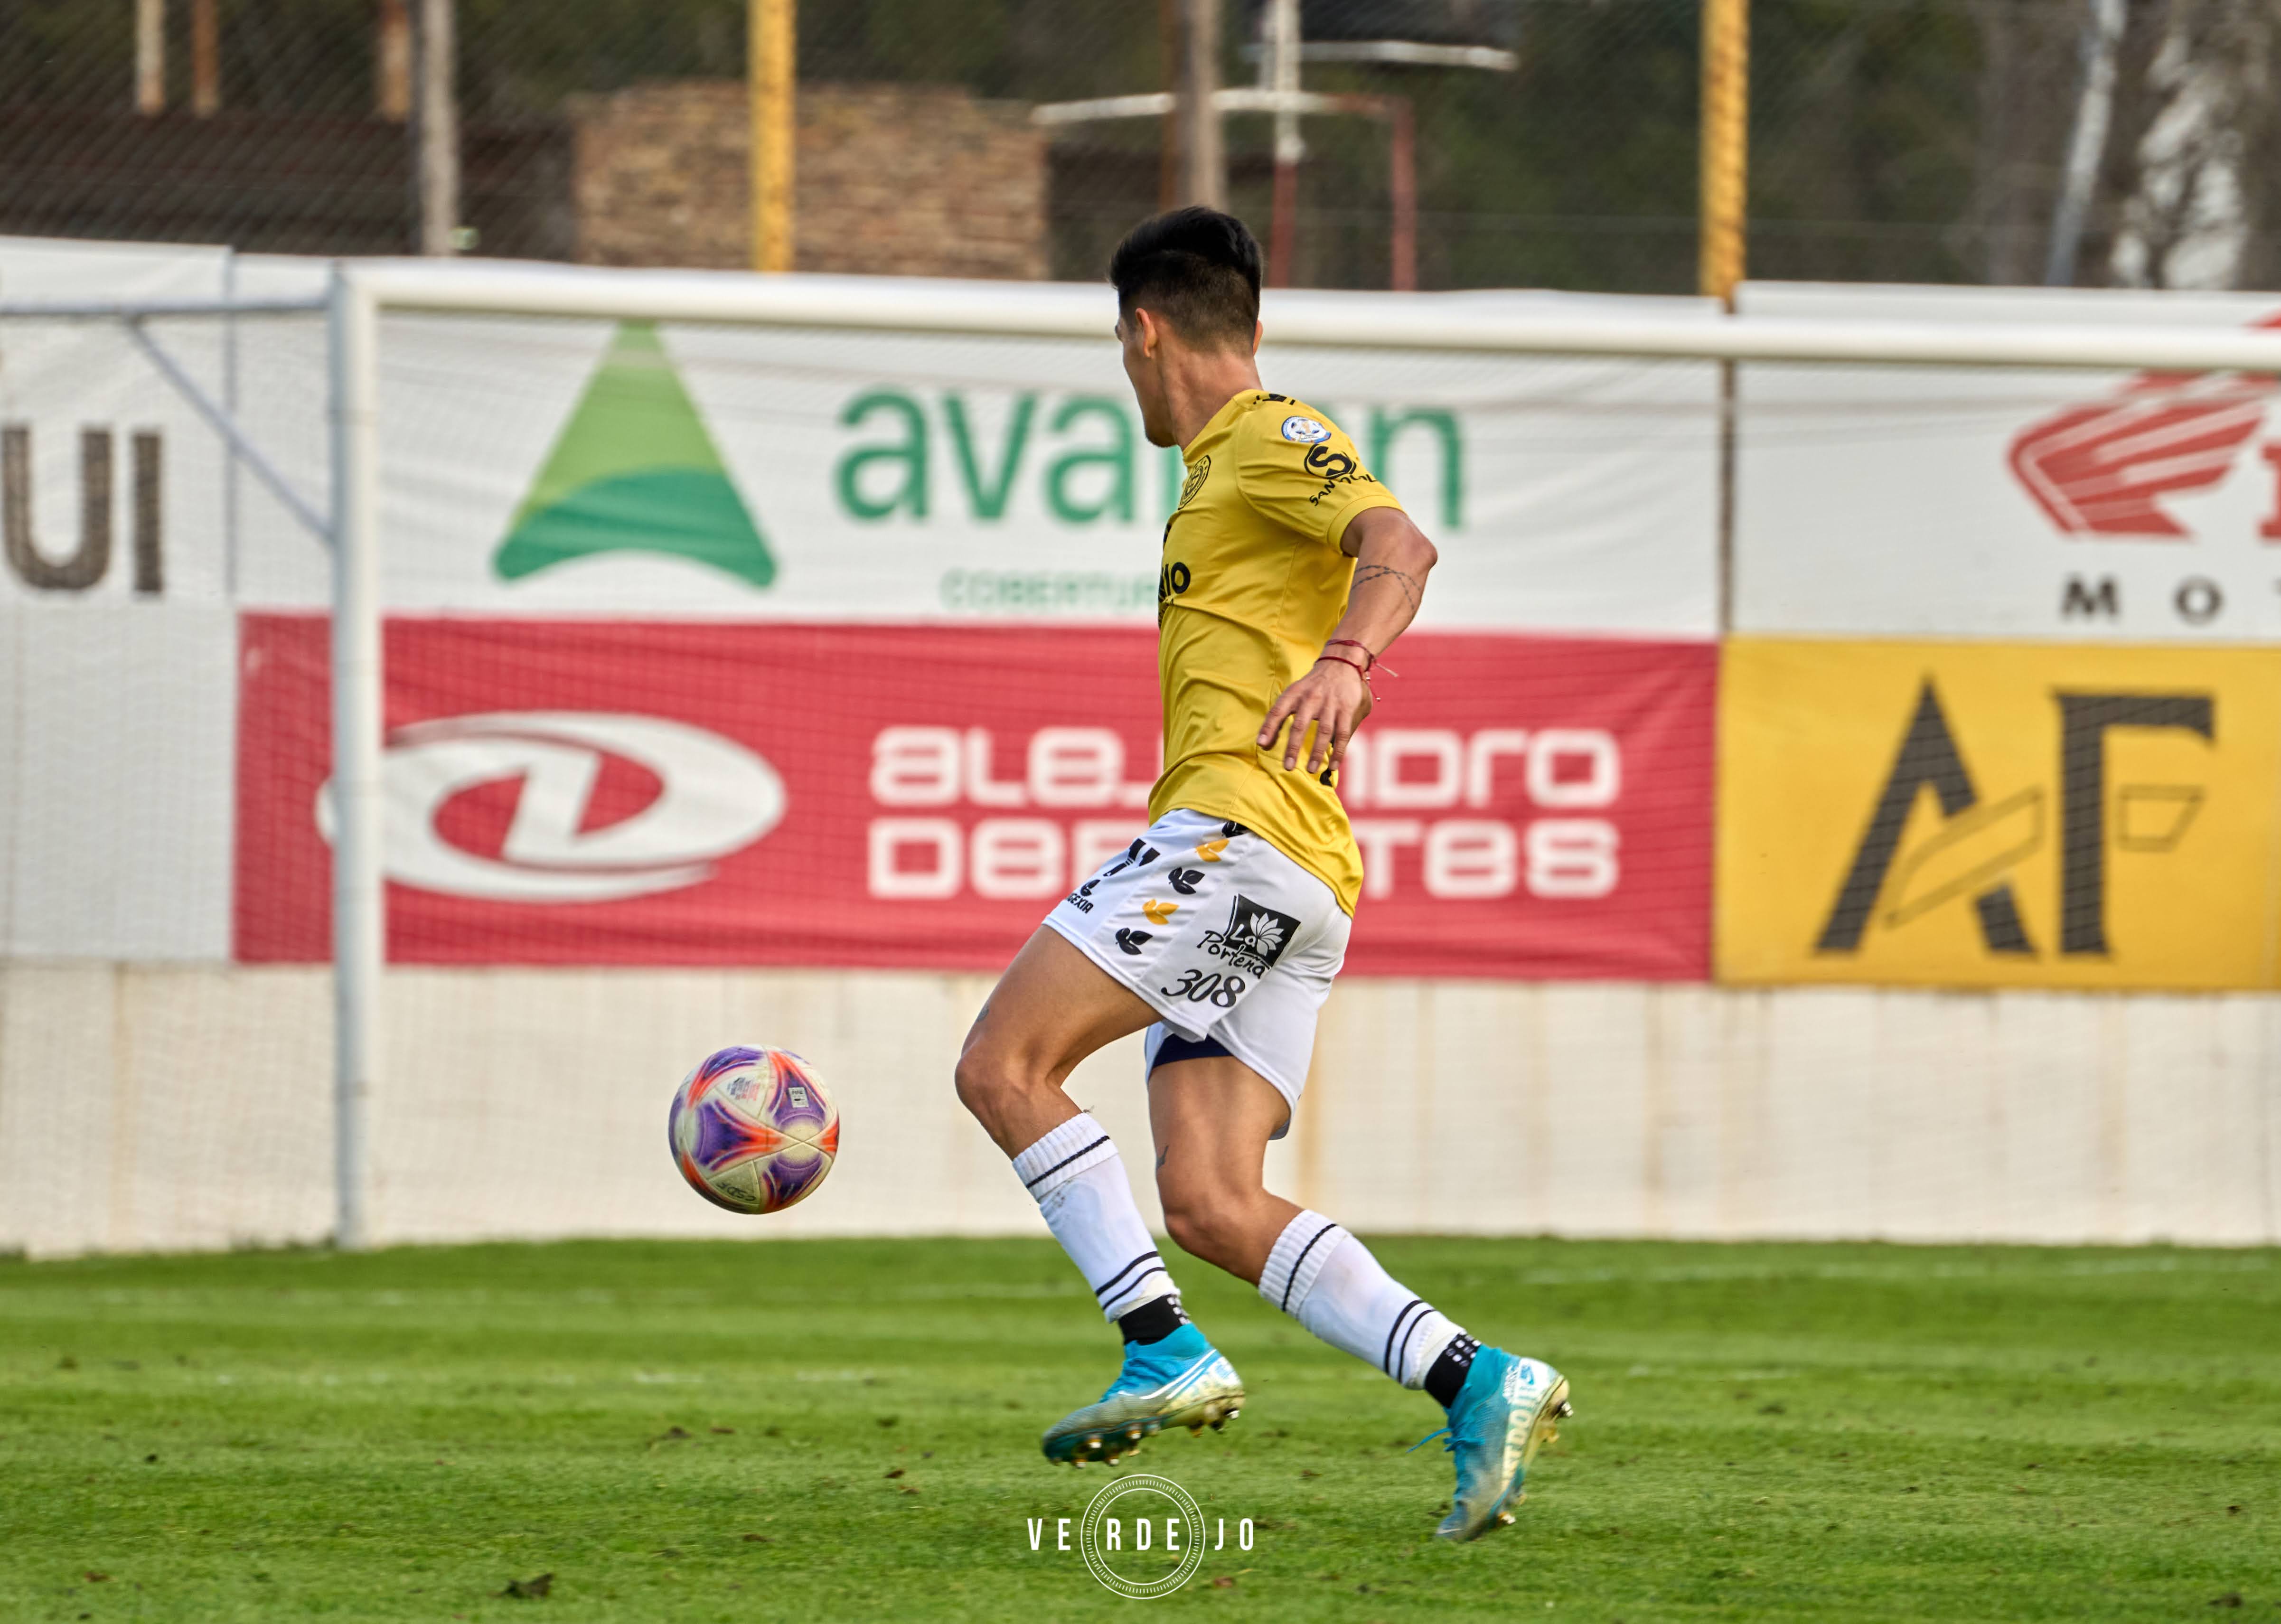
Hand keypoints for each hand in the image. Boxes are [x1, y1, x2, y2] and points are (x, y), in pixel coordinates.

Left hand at [1258, 658, 1371, 773]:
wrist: (1341, 663)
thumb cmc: (1314, 685)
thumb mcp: (1296, 690)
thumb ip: (1282, 713)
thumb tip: (1263, 742)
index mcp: (1295, 693)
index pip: (1277, 711)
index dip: (1268, 727)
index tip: (1261, 744)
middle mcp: (1311, 699)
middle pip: (1300, 725)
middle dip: (1293, 748)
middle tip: (1288, 767)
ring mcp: (1331, 704)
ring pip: (1323, 732)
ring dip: (1317, 753)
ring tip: (1311, 770)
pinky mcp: (1347, 710)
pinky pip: (1343, 734)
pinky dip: (1338, 751)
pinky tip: (1333, 766)